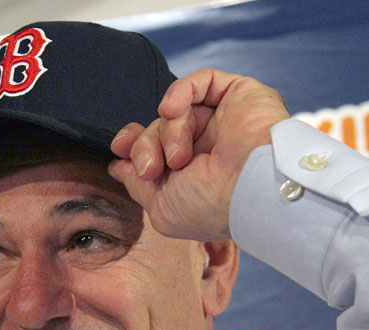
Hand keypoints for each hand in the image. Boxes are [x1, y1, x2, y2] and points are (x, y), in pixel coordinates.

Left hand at [108, 69, 289, 240]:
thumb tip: (118, 166)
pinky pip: (199, 82)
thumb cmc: (210, 206)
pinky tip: (171, 109)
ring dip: (167, 133)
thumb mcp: (161, 208)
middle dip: (146, 146)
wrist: (251, 190)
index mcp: (191, 173)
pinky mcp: (238, 95)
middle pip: (158, 130)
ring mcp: (223, 120)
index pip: (154, 148)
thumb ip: (137, 185)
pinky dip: (179, 92)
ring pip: (175, 112)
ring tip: (178, 158)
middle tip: (152, 167)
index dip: (133, 145)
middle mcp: (206, 146)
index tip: (119, 149)